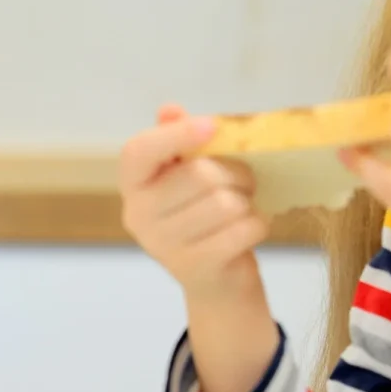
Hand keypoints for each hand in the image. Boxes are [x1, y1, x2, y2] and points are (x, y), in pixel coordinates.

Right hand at [119, 105, 269, 298]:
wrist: (215, 282)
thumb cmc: (202, 215)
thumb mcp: (187, 175)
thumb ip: (177, 140)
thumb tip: (169, 109)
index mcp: (133, 185)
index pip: (139, 152)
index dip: (175, 135)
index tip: (211, 126)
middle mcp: (138, 216)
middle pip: (200, 175)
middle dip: (236, 172)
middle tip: (244, 180)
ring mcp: (163, 245)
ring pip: (226, 203)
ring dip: (248, 200)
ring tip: (244, 206)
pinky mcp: (195, 268)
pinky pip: (242, 230)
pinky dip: (257, 224)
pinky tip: (249, 228)